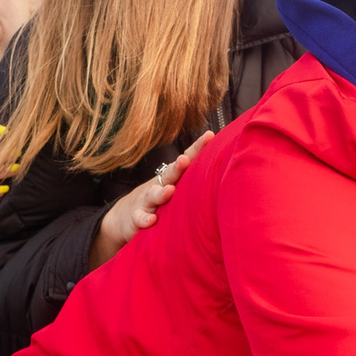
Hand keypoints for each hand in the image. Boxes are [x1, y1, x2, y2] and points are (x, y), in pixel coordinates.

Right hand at [88, 132, 212, 268]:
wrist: (125, 216)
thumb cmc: (160, 201)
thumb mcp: (177, 189)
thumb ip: (196, 183)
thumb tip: (229, 174)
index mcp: (174, 178)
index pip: (187, 160)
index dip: (198, 148)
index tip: (210, 135)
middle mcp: (160, 185)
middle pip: (170, 174)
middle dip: (178, 166)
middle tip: (185, 160)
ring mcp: (146, 201)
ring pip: (153, 195)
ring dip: (161, 192)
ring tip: (169, 191)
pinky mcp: (135, 217)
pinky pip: (139, 218)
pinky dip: (144, 219)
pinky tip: (152, 220)